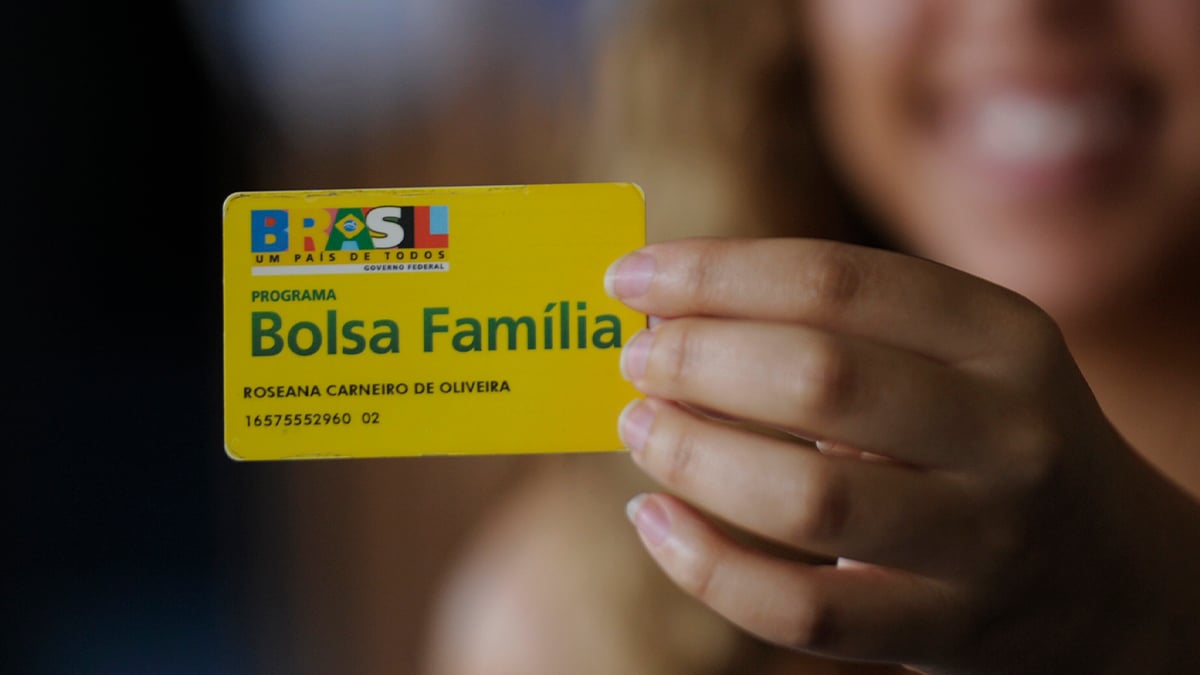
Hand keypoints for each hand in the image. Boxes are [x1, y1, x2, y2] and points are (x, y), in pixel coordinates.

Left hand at [606, 237, 1199, 673]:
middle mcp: (1008, 431)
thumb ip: (842, 327)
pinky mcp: (948, 630)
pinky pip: (803, 610)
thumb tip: (667, 307)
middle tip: (637, 358)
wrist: (1112, 578)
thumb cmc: (988, 441)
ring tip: (639, 428)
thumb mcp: (958, 360)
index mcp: (1002, 334)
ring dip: (693, 455)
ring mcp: (985, 540)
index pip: (835, 281)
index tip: (630, 276)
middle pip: (819, 377)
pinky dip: (707, 567)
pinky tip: (654, 520)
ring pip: (807, 498)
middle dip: (697, 359)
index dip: (715, 274)